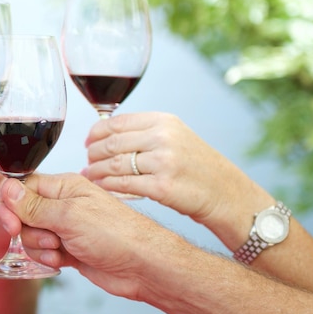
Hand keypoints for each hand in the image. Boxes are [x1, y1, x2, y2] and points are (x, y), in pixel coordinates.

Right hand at [0, 172, 185, 299]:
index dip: (11, 205)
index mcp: (64, 186)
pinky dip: (47, 258)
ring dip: (38, 246)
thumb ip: (34, 205)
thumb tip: (7, 190)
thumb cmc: (116, 233)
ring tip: (59, 248)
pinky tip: (62, 260)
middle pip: (22, 213)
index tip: (13, 223)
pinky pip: (42, 251)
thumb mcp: (69, 215)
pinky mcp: (68, 247)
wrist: (140, 265)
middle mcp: (63, 203)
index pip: (22, 187)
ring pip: (31, 234)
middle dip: (27, 229)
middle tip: (44, 237)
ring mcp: (65, 226)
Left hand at [83, 112, 274, 246]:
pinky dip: (107, 186)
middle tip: (87, 162)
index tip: (88, 142)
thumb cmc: (196, 166)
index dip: (96, 133)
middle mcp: (163, 137)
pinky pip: (123, 185)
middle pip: (112, 143)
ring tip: (88, 176)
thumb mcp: (176, 137)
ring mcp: (163, 162)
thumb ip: (146, 132)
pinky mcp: (162, 187)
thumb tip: (107, 134)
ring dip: (95, 171)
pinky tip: (100, 188)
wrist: (225, 192)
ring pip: (113, 164)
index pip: (116, 122)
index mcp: (163, 121)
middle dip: (93, 154)